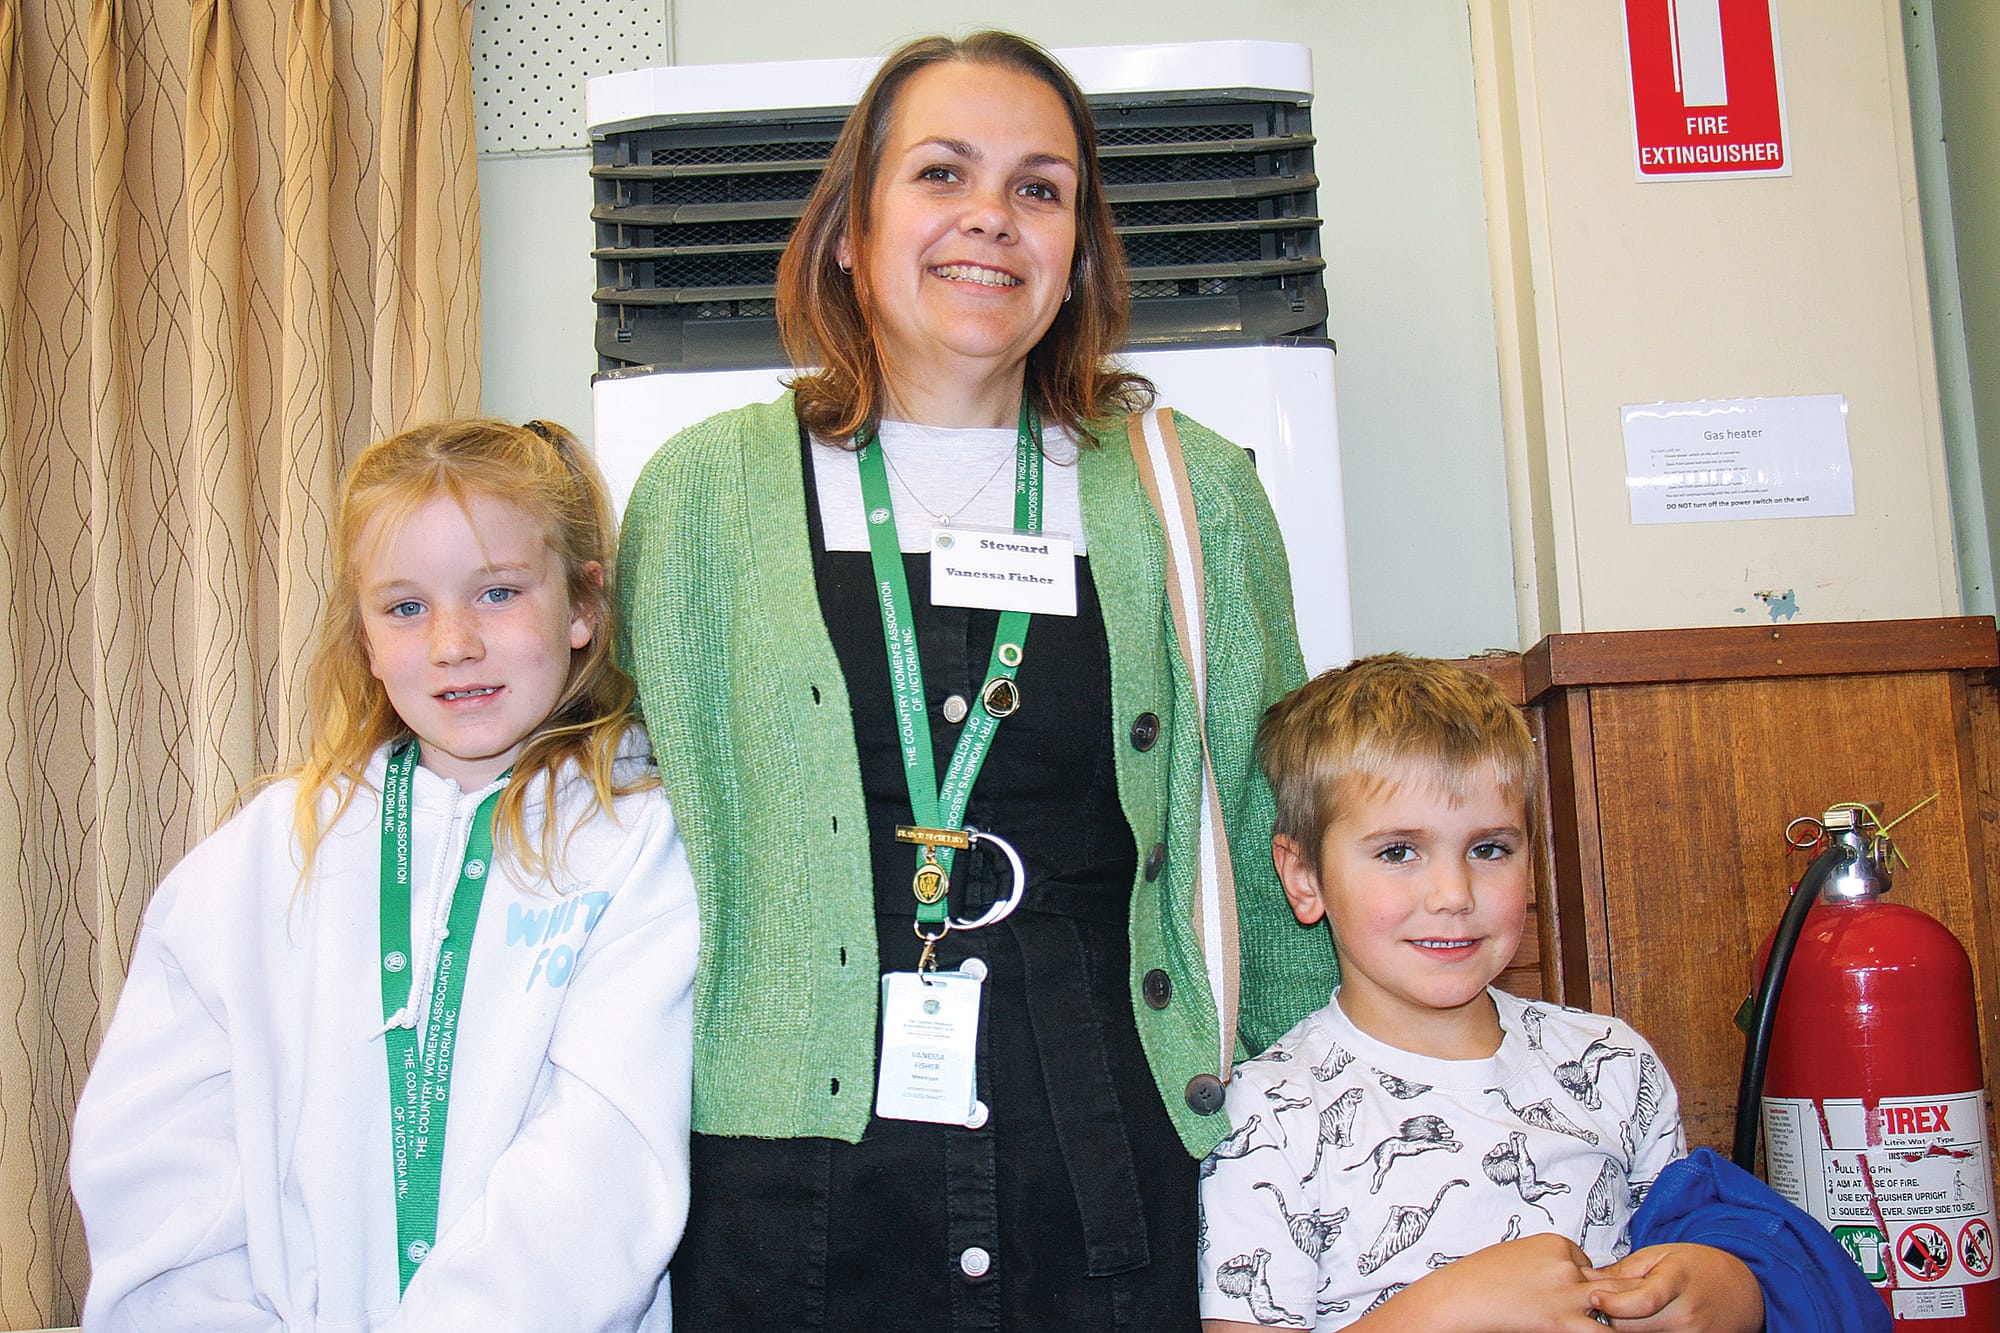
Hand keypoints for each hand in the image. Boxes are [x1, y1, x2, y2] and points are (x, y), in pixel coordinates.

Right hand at [1346, 1233, 1615, 1332]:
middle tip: (1623, 1304)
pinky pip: (1600, 1332)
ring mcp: (1568, 1294)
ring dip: (1618, 1317)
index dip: (1579, 1280)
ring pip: (1616, 1307)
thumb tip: (1559, 1276)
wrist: (1458, 1297)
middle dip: (1614, 1296)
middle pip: (1610, 1281)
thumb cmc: (1479, 1277)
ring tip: (1629, 1325)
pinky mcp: (1561, 1321)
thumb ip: (1544, 1262)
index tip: (1562, 1291)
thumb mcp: (1516, 1255)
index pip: (1586, 1262)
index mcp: (1556, 1243)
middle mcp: (1567, 1266)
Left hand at [1587, 1243, 1763, 1331]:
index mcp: (1677, 1282)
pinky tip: (1647, 1322)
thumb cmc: (1699, 1268)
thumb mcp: (1660, 1256)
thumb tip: (1589, 1279)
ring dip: (1627, 1327)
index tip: (1595, 1297)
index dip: (1613, 1302)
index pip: (1641, 1301)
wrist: (1740, 1289)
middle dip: (1614, 1314)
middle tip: (1610, 1302)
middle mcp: (1687, 1314)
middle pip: (1632, 1326)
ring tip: (1633, 1310)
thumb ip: (1624, 1270)